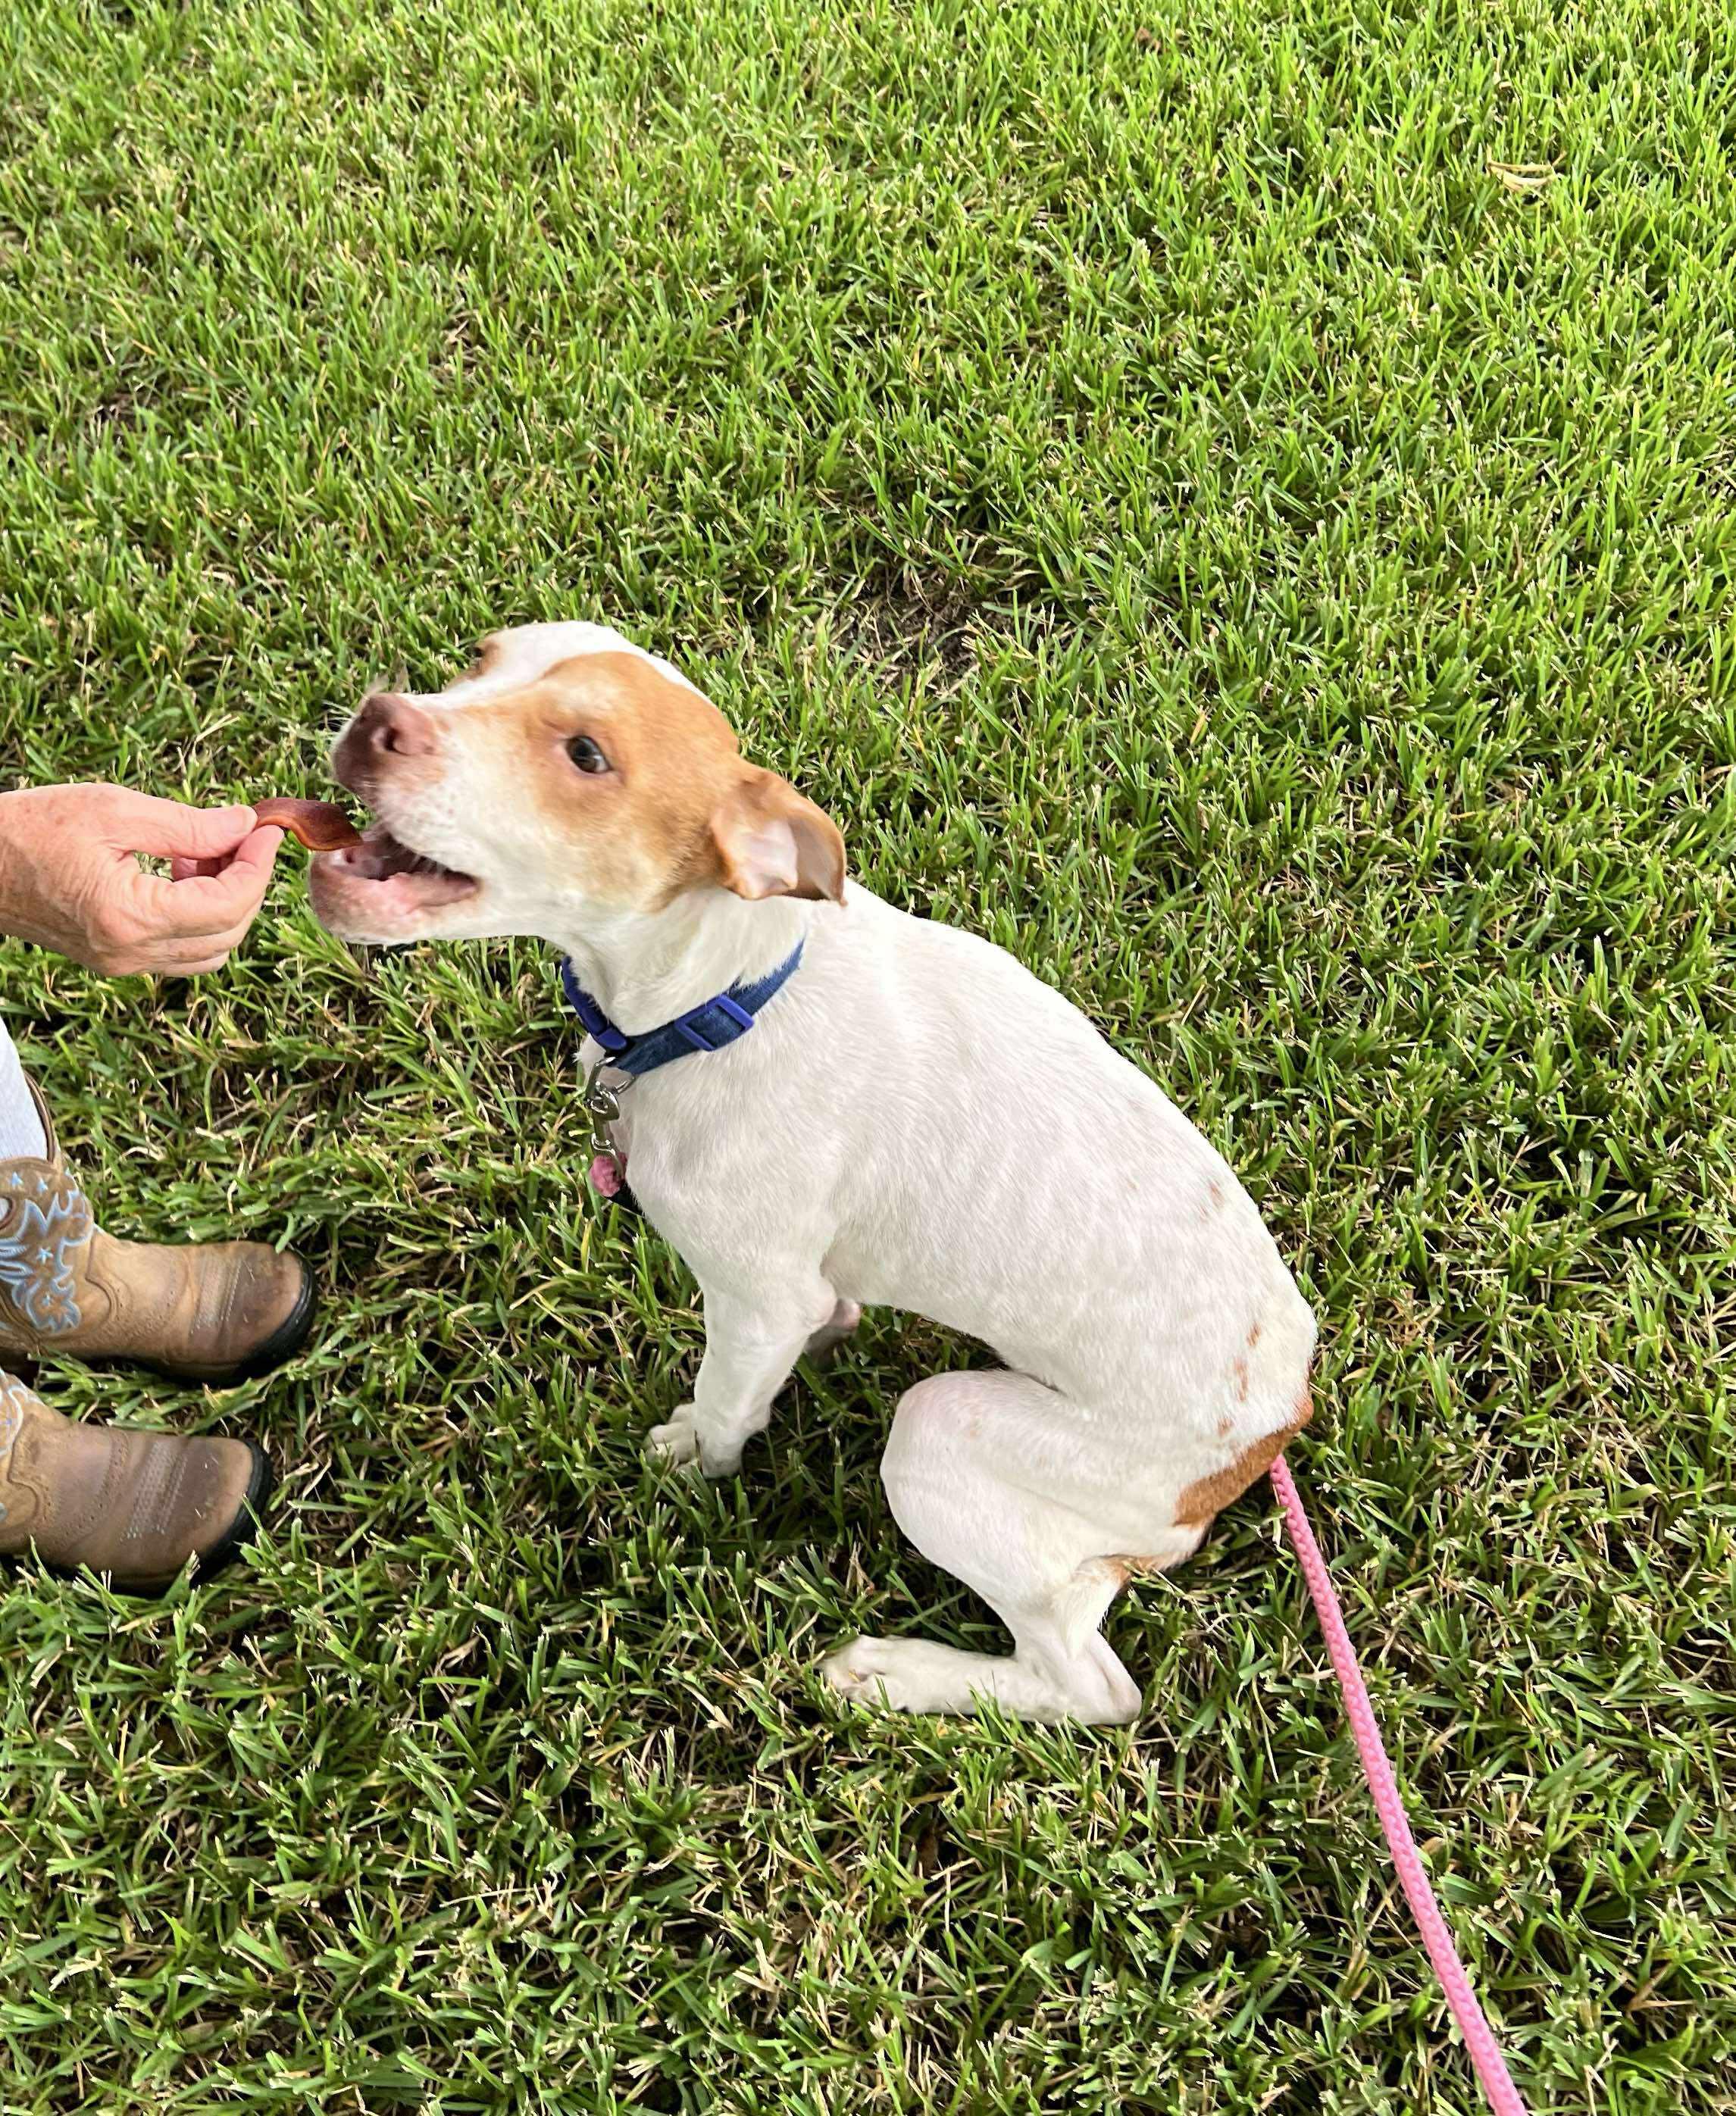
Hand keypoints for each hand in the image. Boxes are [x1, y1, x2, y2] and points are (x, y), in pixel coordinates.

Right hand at [0, 784, 284, 975]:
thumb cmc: (30, 828)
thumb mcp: (112, 810)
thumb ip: (187, 824)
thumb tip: (244, 826)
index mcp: (130, 917)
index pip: (228, 906)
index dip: (258, 867)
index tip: (266, 831)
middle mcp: (129, 953)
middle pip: (228, 933)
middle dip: (248, 885)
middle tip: (242, 838)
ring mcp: (121, 963)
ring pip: (209, 950)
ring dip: (226, 904)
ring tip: (205, 852)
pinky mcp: (113, 959)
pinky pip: (179, 950)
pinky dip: (197, 916)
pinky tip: (181, 873)